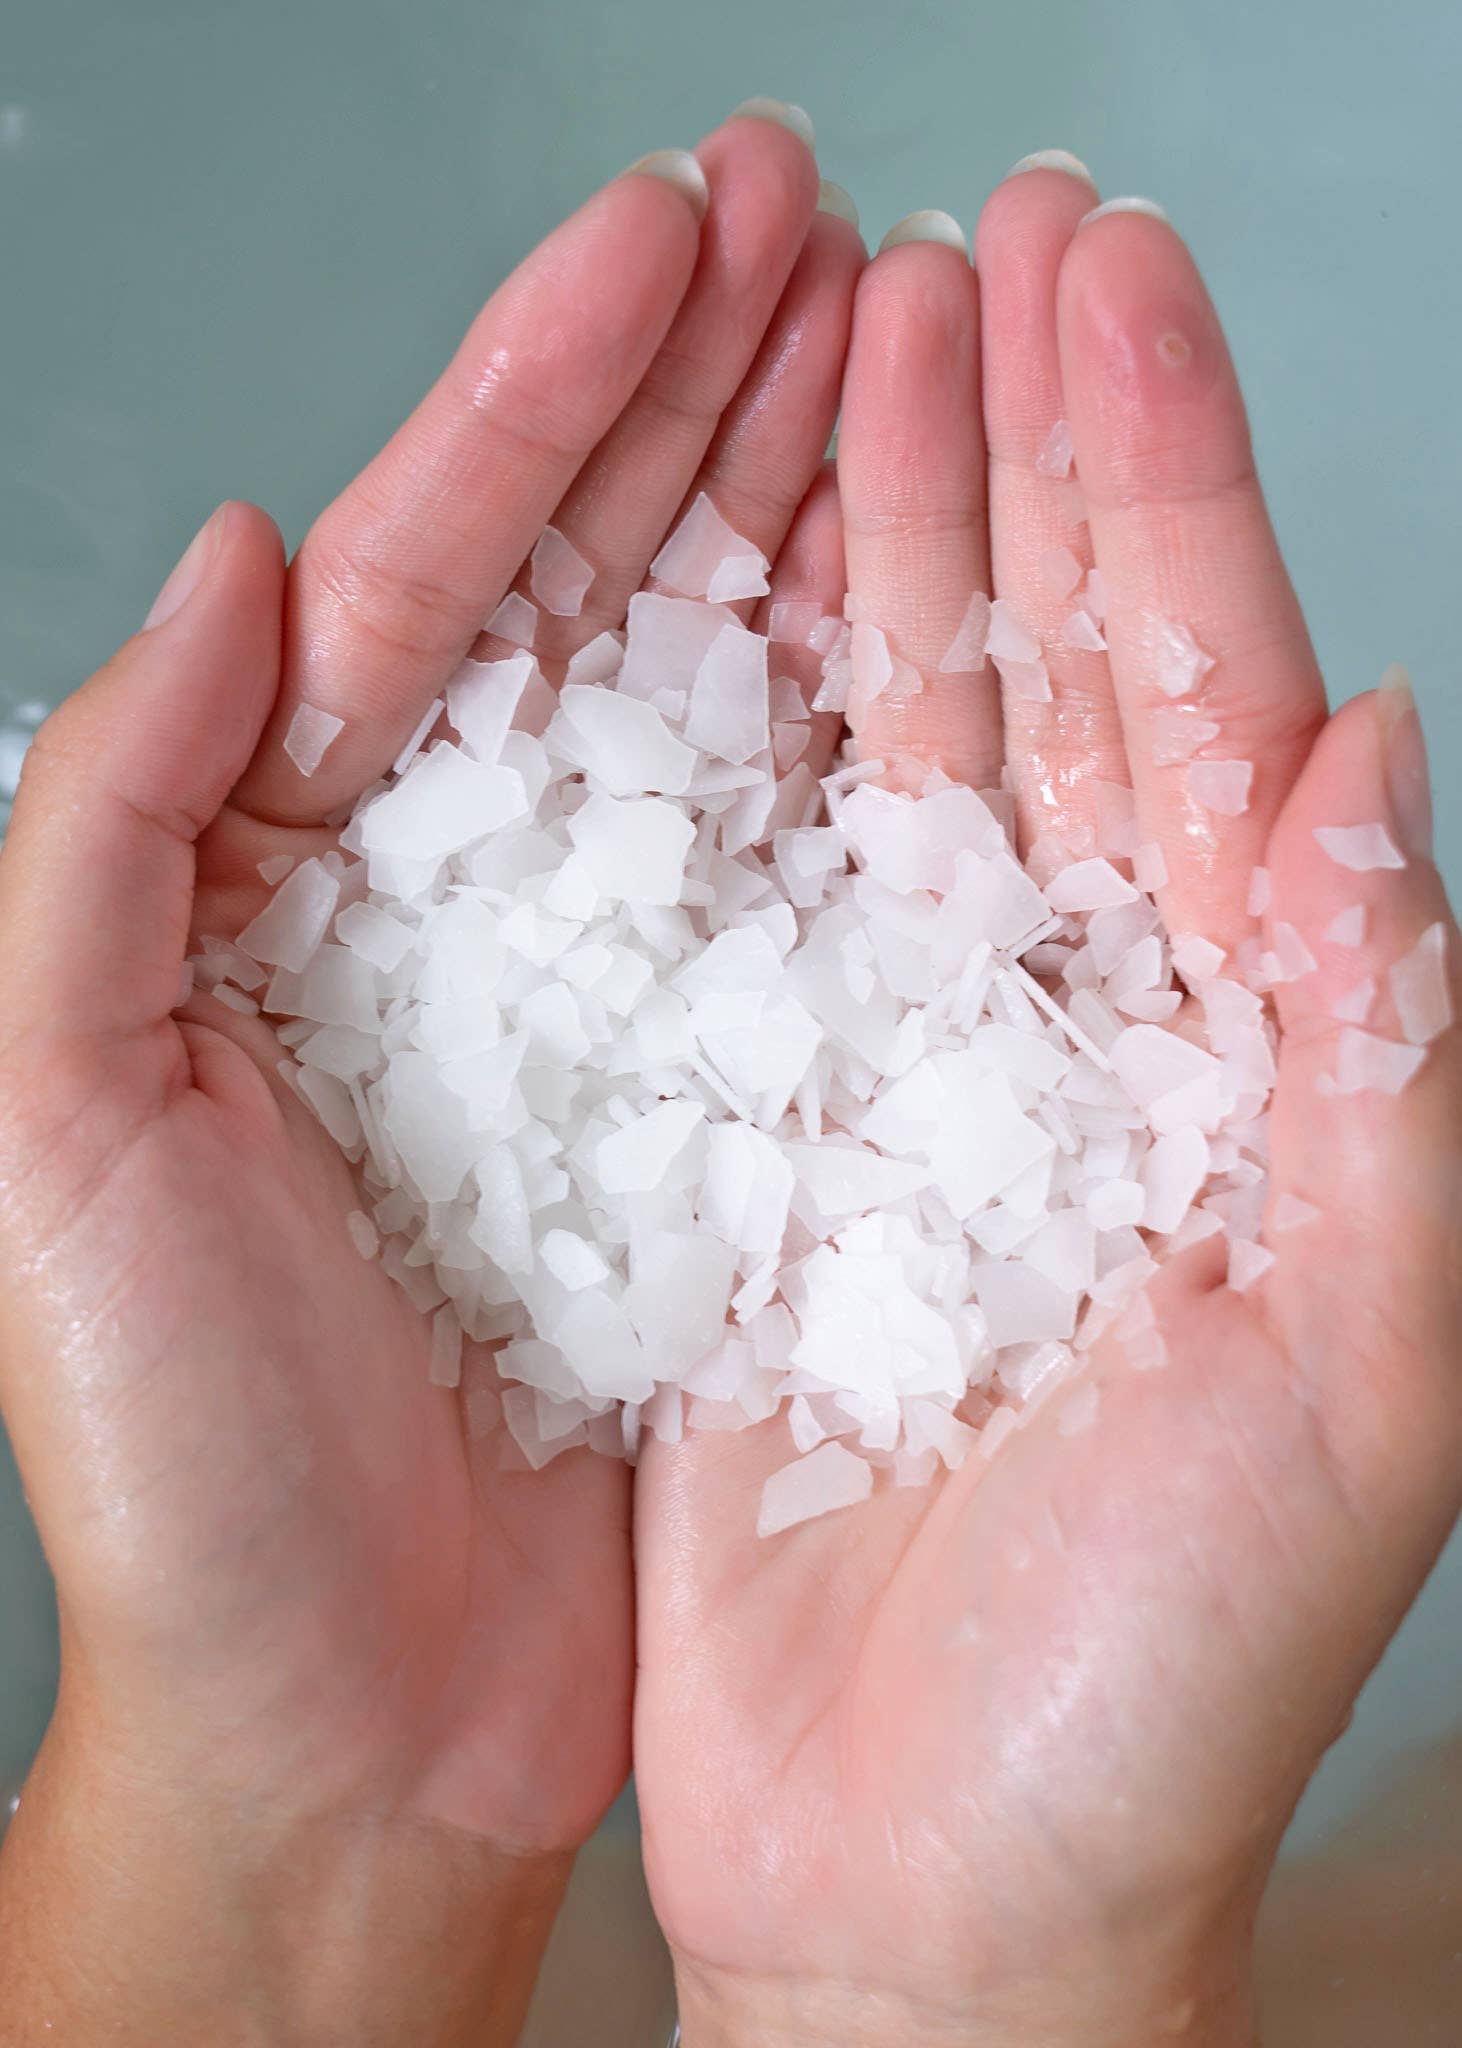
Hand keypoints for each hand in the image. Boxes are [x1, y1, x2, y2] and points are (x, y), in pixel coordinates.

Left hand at [0, 110, 861, 2043]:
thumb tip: (239, 570)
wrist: (350, 1721)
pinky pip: (800, 875)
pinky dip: (866, 727)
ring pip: (711, 697)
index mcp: (273, 884)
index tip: (662, 239)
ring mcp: (593, 993)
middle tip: (817, 222)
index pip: (423, 584)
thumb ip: (101, 840)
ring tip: (899, 349)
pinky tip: (933, 603)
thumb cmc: (183, 1467)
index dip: (539, 398)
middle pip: (585, 594)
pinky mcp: (708, 1100)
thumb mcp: (51, 1135)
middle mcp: (443, 906)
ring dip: (799, 512)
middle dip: (696, 394)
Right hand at [635, 167, 1461, 2045]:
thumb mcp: (1352, 1388)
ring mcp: (912, 1066)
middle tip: (971, 239)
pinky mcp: (766, 1141)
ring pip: (900, 744)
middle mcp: (1078, 1024)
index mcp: (1236, 1054)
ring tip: (844, 346)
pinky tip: (717, 593)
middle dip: (1021, 445)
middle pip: (1052, 675)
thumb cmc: (1163, 1681)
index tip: (1103, 283)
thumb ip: (1391, 1084)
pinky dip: (739, 732)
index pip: (1202, 705)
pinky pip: (752, 893)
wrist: (932, 1870)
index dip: (1161, 483)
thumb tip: (1377, 768)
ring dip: (880, 542)